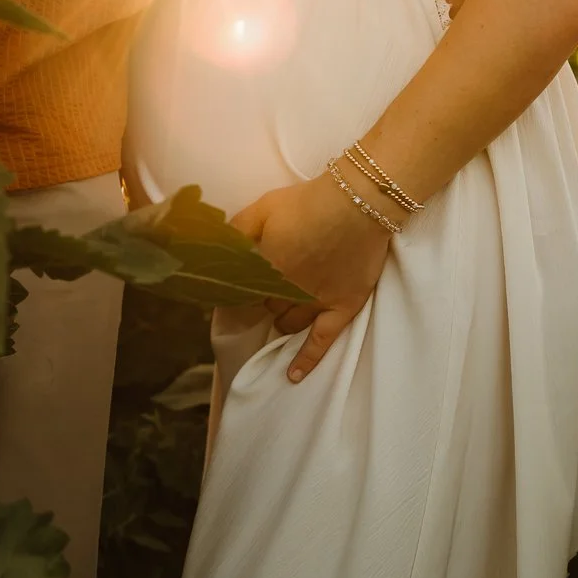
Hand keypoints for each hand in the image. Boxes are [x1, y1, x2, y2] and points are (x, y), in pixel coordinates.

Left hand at [231, 173, 392, 381]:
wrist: (358, 202)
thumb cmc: (308, 202)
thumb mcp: (263, 206)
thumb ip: (238, 229)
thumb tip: (219, 248)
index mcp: (265, 268)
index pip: (242, 292)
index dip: (240, 290)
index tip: (236, 289)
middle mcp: (287, 291)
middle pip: (266, 306)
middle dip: (263, 299)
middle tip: (266, 290)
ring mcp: (315, 303)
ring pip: (288, 323)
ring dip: (281, 318)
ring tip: (280, 311)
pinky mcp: (342, 307)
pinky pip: (321, 342)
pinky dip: (307, 361)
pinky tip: (293, 375)